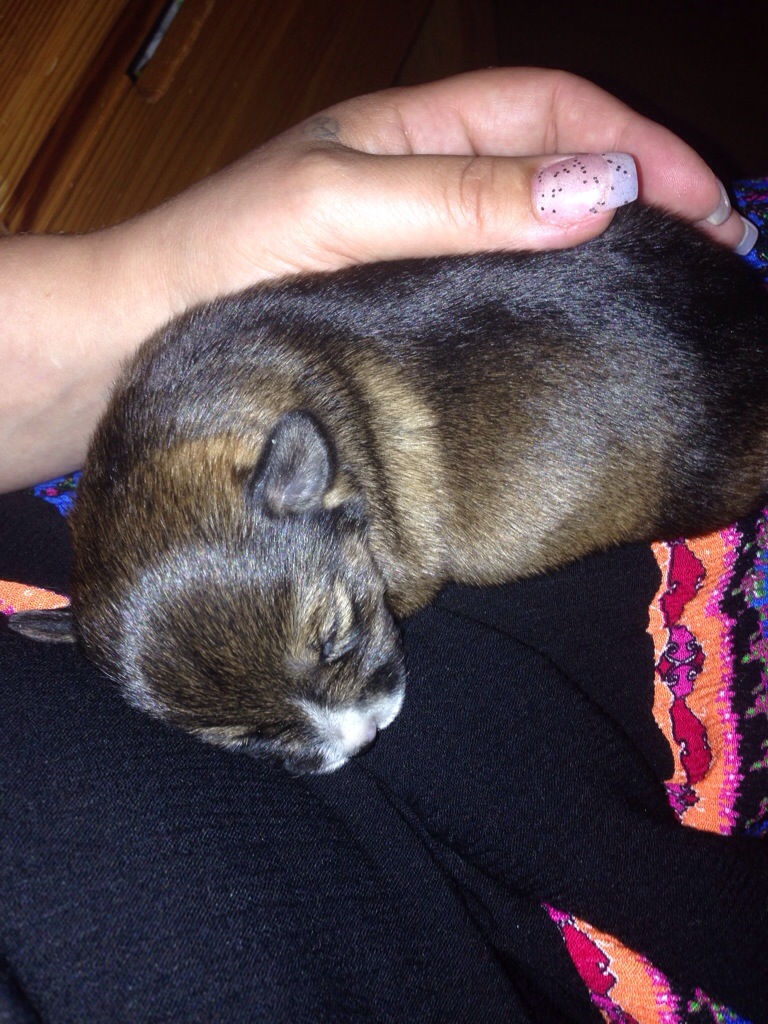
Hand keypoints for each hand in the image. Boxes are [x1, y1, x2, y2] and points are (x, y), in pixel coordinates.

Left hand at [0, 68, 752, 490]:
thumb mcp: (343, 209)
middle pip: (558, 168)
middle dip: (644, 197)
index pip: (554, 112)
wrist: (135, 342)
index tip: (710, 210)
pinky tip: (577, 340)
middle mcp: (423, 186)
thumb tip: (601, 194)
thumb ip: (462, 196)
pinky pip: (495, 296)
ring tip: (668, 300)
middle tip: (713, 262)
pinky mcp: (401, 314)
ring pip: (533, 237)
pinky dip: (549, 309)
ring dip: (605, 258)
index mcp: (412, 133)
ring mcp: (414, 252)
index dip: (641, 148)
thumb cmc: (218, 260)